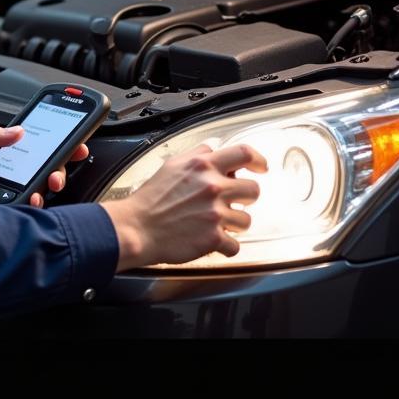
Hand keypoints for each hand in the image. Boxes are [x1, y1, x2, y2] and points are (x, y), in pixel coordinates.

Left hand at [0, 122, 89, 206]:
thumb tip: (18, 131)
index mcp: (7, 152)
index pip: (41, 147)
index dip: (62, 145)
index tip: (77, 144)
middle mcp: (14, 173)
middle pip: (49, 170)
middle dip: (61, 169)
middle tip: (58, 171)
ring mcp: (11, 192)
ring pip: (41, 191)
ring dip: (47, 188)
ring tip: (43, 186)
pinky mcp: (6, 210)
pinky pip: (26, 210)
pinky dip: (33, 205)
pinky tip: (31, 202)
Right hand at [101, 142, 266, 270]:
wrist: (137, 228)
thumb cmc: (150, 199)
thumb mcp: (171, 165)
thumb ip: (196, 156)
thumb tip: (212, 151)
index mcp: (202, 166)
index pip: (244, 153)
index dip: (258, 160)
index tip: (261, 166)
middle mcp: (212, 187)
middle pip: (253, 189)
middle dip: (245, 197)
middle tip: (233, 201)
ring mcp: (215, 214)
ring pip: (246, 220)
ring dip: (234, 223)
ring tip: (216, 223)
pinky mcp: (213, 238)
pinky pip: (235, 246)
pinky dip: (225, 246)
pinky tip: (212, 241)